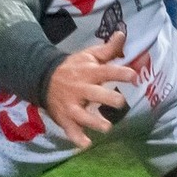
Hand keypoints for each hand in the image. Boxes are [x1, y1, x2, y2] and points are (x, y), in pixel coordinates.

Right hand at [44, 29, 134, 149]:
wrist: (42, 77)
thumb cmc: (73, 67)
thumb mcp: (88, 56)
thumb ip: (107, 49)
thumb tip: (122, 33)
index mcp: (88, 72)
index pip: (106, 71)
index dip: (119, 73)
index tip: (134, 76)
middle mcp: (80, 88)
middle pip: (94, 93)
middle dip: (108, 98)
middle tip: (121, 102)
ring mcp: (71, 104)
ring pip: (82, 114)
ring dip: (94, 122)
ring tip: (106, 128)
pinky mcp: (64, 117)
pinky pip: (70, 129)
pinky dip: (76, 138)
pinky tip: (85, 144)